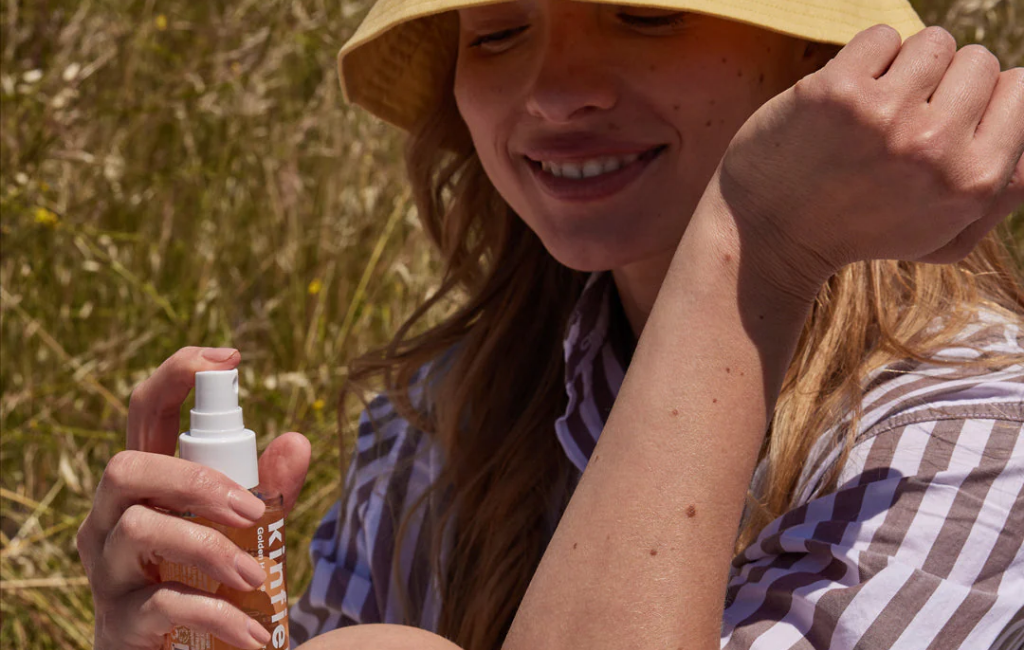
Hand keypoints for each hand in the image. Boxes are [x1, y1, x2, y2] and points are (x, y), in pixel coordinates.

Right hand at [75, 347, 310, 649]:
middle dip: (195, 480)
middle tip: (255, 511)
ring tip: (259, 576)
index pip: (145, 413)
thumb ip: (270, 491)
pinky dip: (216, 614)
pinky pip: (159, 604)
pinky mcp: (117, 622)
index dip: (177, 375)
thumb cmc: (213, 580)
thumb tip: (296, 441)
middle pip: (125, 467)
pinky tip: (254, 633)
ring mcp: (108, 570)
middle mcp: (113, 518)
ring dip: (210, 548)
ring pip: (139, 530)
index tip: (230, 359)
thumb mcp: (249, 531)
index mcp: (147, 484)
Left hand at [719, 25, 1023, 298]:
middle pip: (977, 60)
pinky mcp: (836, 91)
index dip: (983, 98)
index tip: (945, 123)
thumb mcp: (946, 238)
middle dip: (943, 84)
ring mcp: (885, 115)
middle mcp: (935, 147)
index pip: (1019, 86)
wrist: (769, 234)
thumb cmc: (862, 231)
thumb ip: (1005, 191)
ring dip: (905, 69)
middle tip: (901, 125)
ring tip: (873, 113)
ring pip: (933, 42)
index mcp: (974, 182)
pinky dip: (865, 60)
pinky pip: (882, 37)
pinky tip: (843, 103)